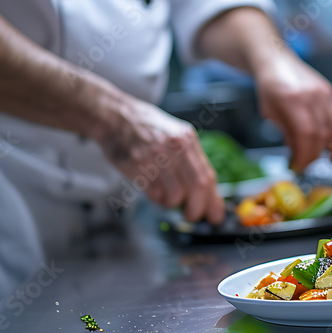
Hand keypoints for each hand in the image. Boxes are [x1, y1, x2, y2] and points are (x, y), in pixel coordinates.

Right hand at [97, 99, 223, 223]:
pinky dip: (157, 199)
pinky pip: (154, 194)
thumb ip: (192, 160)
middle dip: (197, 209)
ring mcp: (154, 157)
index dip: (213, 201)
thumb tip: (208, 193)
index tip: (215, 216)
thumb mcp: (176, 135)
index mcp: (188, 140)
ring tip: (167, 198)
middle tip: (193, 216)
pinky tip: (155, 191)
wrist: (116, 116)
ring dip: (173, 204)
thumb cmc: (148, 129)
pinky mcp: (136, 166)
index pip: (208, 177)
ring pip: (175, 195)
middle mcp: (174, 147)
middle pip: (197, 187)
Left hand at [255, 52, 331, 170]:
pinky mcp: (329, 93)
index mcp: (293, 99)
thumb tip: (297, 151)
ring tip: (320, 161)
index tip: (298, 166)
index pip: (306, 134)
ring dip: (328, 149)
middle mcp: (312, 95)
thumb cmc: (269, 85)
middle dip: (314, 155)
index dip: (304, 154)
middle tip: (304, 166)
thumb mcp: (269, 113)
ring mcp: (323, 93)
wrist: (275, 59)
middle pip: (321, 134)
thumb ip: (285, 132)